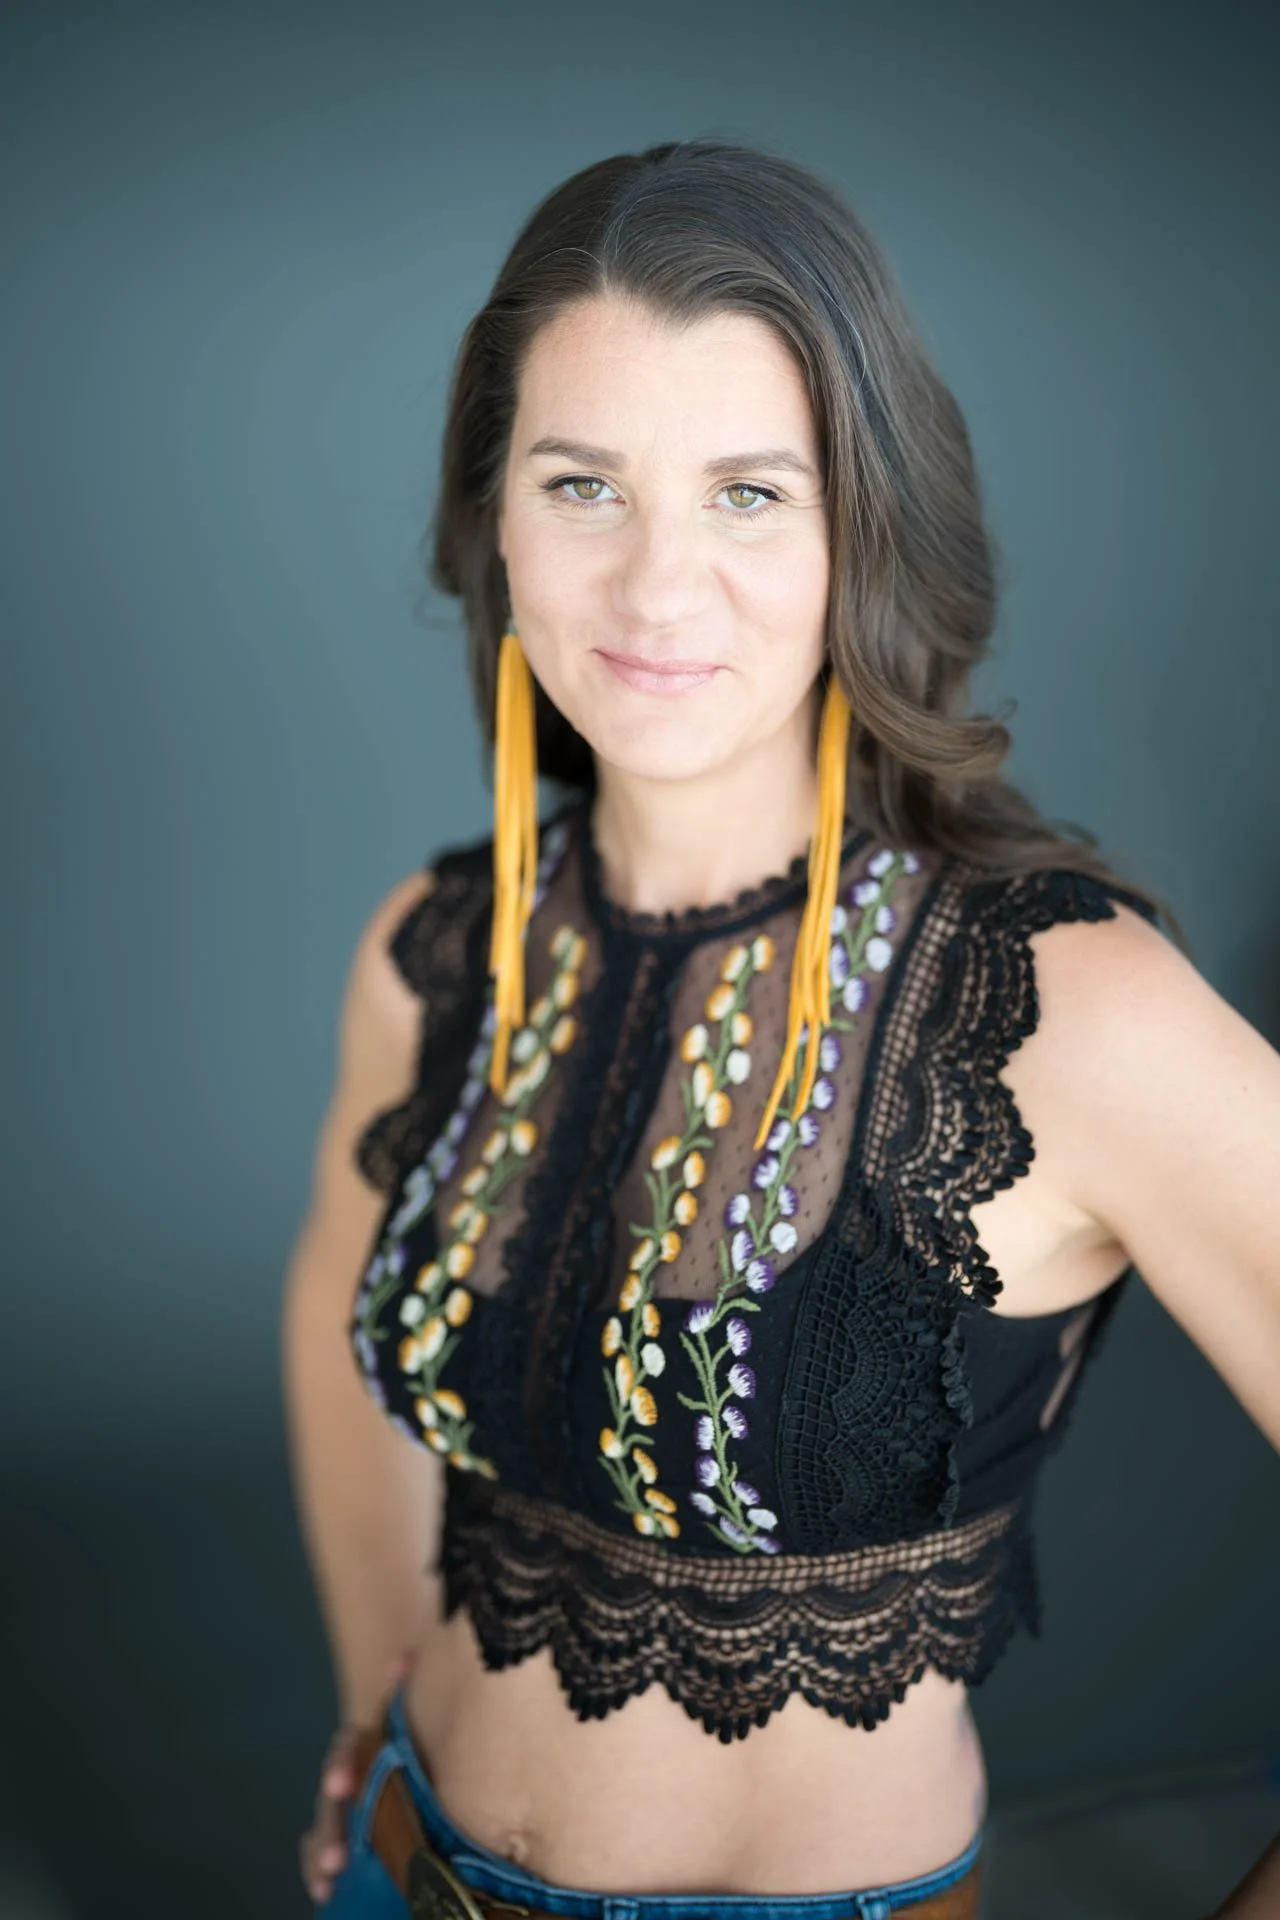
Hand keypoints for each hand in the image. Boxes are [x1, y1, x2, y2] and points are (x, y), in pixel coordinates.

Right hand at [299, 1651, 412, 1905]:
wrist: (395, 1732)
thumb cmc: (403, 1723)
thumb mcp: (404, 1705)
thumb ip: (399, 1687)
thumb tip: (405, 1658)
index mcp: (359, 1744)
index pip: (346, 1752)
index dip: (343, 1766)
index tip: (342, 1784)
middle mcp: (344, 1776)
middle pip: (331, 1805)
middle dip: (331, 1829)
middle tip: (335, 1858)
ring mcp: (342, 1806)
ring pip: (324, 1830)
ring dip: (323, 1853)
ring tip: (328, 1878)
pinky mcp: (348, 1830)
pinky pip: (326, 1850)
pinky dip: (321, 1869)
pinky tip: (326, 1894)